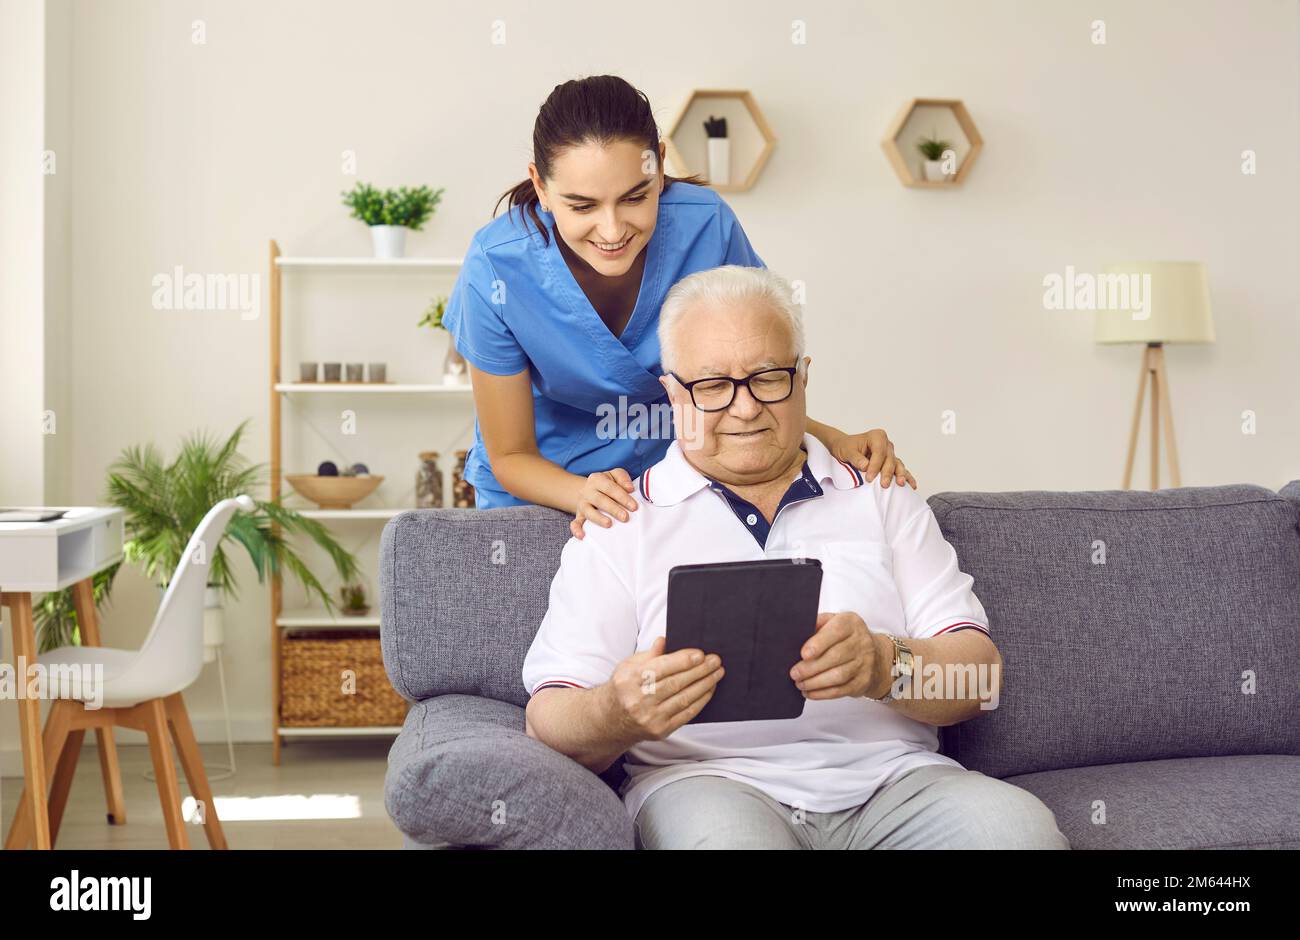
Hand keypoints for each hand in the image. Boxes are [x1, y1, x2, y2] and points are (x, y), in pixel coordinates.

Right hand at [571, 468, 637, 538]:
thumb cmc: (607, 484)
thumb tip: (629, 488)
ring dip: (598, 518)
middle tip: (625, 517)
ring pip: (588, 511)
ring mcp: (582, 504)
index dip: (622, 497)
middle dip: (613, 509)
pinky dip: (576, 529)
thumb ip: (622, 478)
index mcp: (597, 479)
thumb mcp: (615, 475)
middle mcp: (587, 491)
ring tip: (609, 524)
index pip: (610, 488)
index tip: (634, 507)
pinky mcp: (579, 516)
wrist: (590, 491)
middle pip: (600, 500)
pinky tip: (582, 536)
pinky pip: (575, 523)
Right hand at [601, 637, 723, 743]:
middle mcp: (639, 700)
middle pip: (676, 683)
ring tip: (717, 673)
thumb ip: (648, 655)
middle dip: (699, 671)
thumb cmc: (624, 688)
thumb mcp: (628, 666)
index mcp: (630, 680)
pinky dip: (701, 701)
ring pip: (684, 698)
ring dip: (705, 684)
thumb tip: (664, 641)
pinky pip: (686, 714)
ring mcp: (650, 718)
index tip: (701, 654)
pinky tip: (709, 689)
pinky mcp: (661, 730)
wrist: (611, 719)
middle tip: (715, 661)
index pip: (661, 668)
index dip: (683, 661)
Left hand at [789, 612, 890, 699]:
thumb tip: (796, 633)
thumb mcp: (833, 623)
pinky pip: (841, 690)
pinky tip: (809, 692)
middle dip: (811, 667)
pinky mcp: (863, 681)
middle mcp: (861, 642)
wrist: (875, 655)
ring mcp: (865, 663)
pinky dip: (822, 693)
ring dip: (815, 682)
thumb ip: (817, 624)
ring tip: (799, 683)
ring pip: (838, 676)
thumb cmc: (844, 637)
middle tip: (794, 673)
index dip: (819, 643)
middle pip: (835, 656)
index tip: (803, 654)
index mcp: (851, 623)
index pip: (836, 631)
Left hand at [831, 428, 915, 488]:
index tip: (869, 478)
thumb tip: (866, 466)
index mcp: (877, 436)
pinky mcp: (891, 462)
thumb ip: (856, 458)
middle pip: (890, 459)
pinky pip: (900, 469)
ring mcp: (890, 453)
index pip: (879, 452)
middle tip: (884, 485)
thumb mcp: (847, 451)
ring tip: (901, 484)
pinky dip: (906, 477)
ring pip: (897, 464)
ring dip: (900, 475)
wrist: (845, 448)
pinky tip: (911, 485)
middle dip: (887, 472)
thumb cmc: (846, 447)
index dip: (875, 465)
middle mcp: (886, 444)